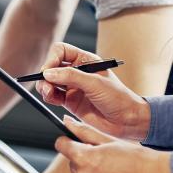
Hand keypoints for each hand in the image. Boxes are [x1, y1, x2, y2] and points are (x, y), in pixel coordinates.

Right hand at [35, 42, 150, 139]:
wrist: (127, 121)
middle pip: (52, 66)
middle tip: (45, 85)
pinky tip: (51, 99)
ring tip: (48, 93)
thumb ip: (71, 76)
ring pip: (50, 82)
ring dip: (45, 86)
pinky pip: (53, 96)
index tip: (47, 70)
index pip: (61, 51)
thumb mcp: (95, 83)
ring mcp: (73, 87)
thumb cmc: (118, 98)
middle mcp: (78, 71)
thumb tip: (48, 73)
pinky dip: (48, 96)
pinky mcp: (70, 101)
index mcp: (86, 60)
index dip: (52, 59)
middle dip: (45, 74)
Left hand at [55, 116, 172, 172]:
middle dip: (85, 163)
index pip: (61, 145)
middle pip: (73, 166)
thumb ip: (84, 131)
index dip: (69, 143)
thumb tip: (66, 121)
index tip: (76, 145)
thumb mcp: (110, 140)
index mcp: (84, 157)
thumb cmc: (138, 158)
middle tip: (107, 163)